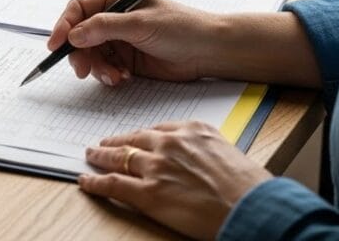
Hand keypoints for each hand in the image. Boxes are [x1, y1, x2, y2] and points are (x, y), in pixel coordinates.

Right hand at [47, 0, 221, 85]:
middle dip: (79, 53)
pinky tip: (123, 77)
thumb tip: (73, 35)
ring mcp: (119, 38)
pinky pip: (104, 67)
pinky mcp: (125, 58)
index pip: (79, 8)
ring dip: (97, 68)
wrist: (208, 51)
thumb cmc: (181, 27)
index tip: (55, 45)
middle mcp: (113, 16)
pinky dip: (108, 74)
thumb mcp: (140, 24)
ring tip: (114, 75)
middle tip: (83, 70)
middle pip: (79, 34)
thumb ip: (104, 28)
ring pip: (90, 54)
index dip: (64, 25)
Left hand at [79, 121, 271, 240]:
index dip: (141, 135)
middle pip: (134, 139)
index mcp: (192, 130)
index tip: (134, 137)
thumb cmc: (249, 187)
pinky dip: (96, 182)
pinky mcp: (148, 193)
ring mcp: (156, 167)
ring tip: (92, 156)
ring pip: (119, 157)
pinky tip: (86, 181)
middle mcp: (171, 143)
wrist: (252, 208)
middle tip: (104, 142)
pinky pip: (113, 184)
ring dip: (101, 156)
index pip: (157, 129)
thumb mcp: (229, 155)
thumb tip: (199, 162)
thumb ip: (206, 153)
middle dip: (116, 141)